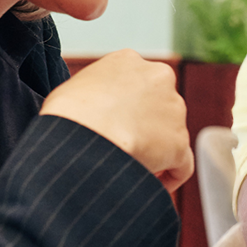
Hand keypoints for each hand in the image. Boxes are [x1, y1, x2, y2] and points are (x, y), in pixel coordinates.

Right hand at [40, 51, 191, 191]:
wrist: (78, 135)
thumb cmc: (65, 115)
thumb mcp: (73, 88)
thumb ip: (95, 93)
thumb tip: (95, 112)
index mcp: (128, 61)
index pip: (136, 85)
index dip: (127, 110)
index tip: (115, 128)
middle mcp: (158, 77)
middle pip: (157, 108)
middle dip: (144, 130)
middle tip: (123, 150)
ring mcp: (173, 109)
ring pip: (170, 136)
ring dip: (155, 154)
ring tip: (130, 171)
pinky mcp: (179, 141)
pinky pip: (181, 165)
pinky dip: (170, 177)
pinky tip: (151, 185)